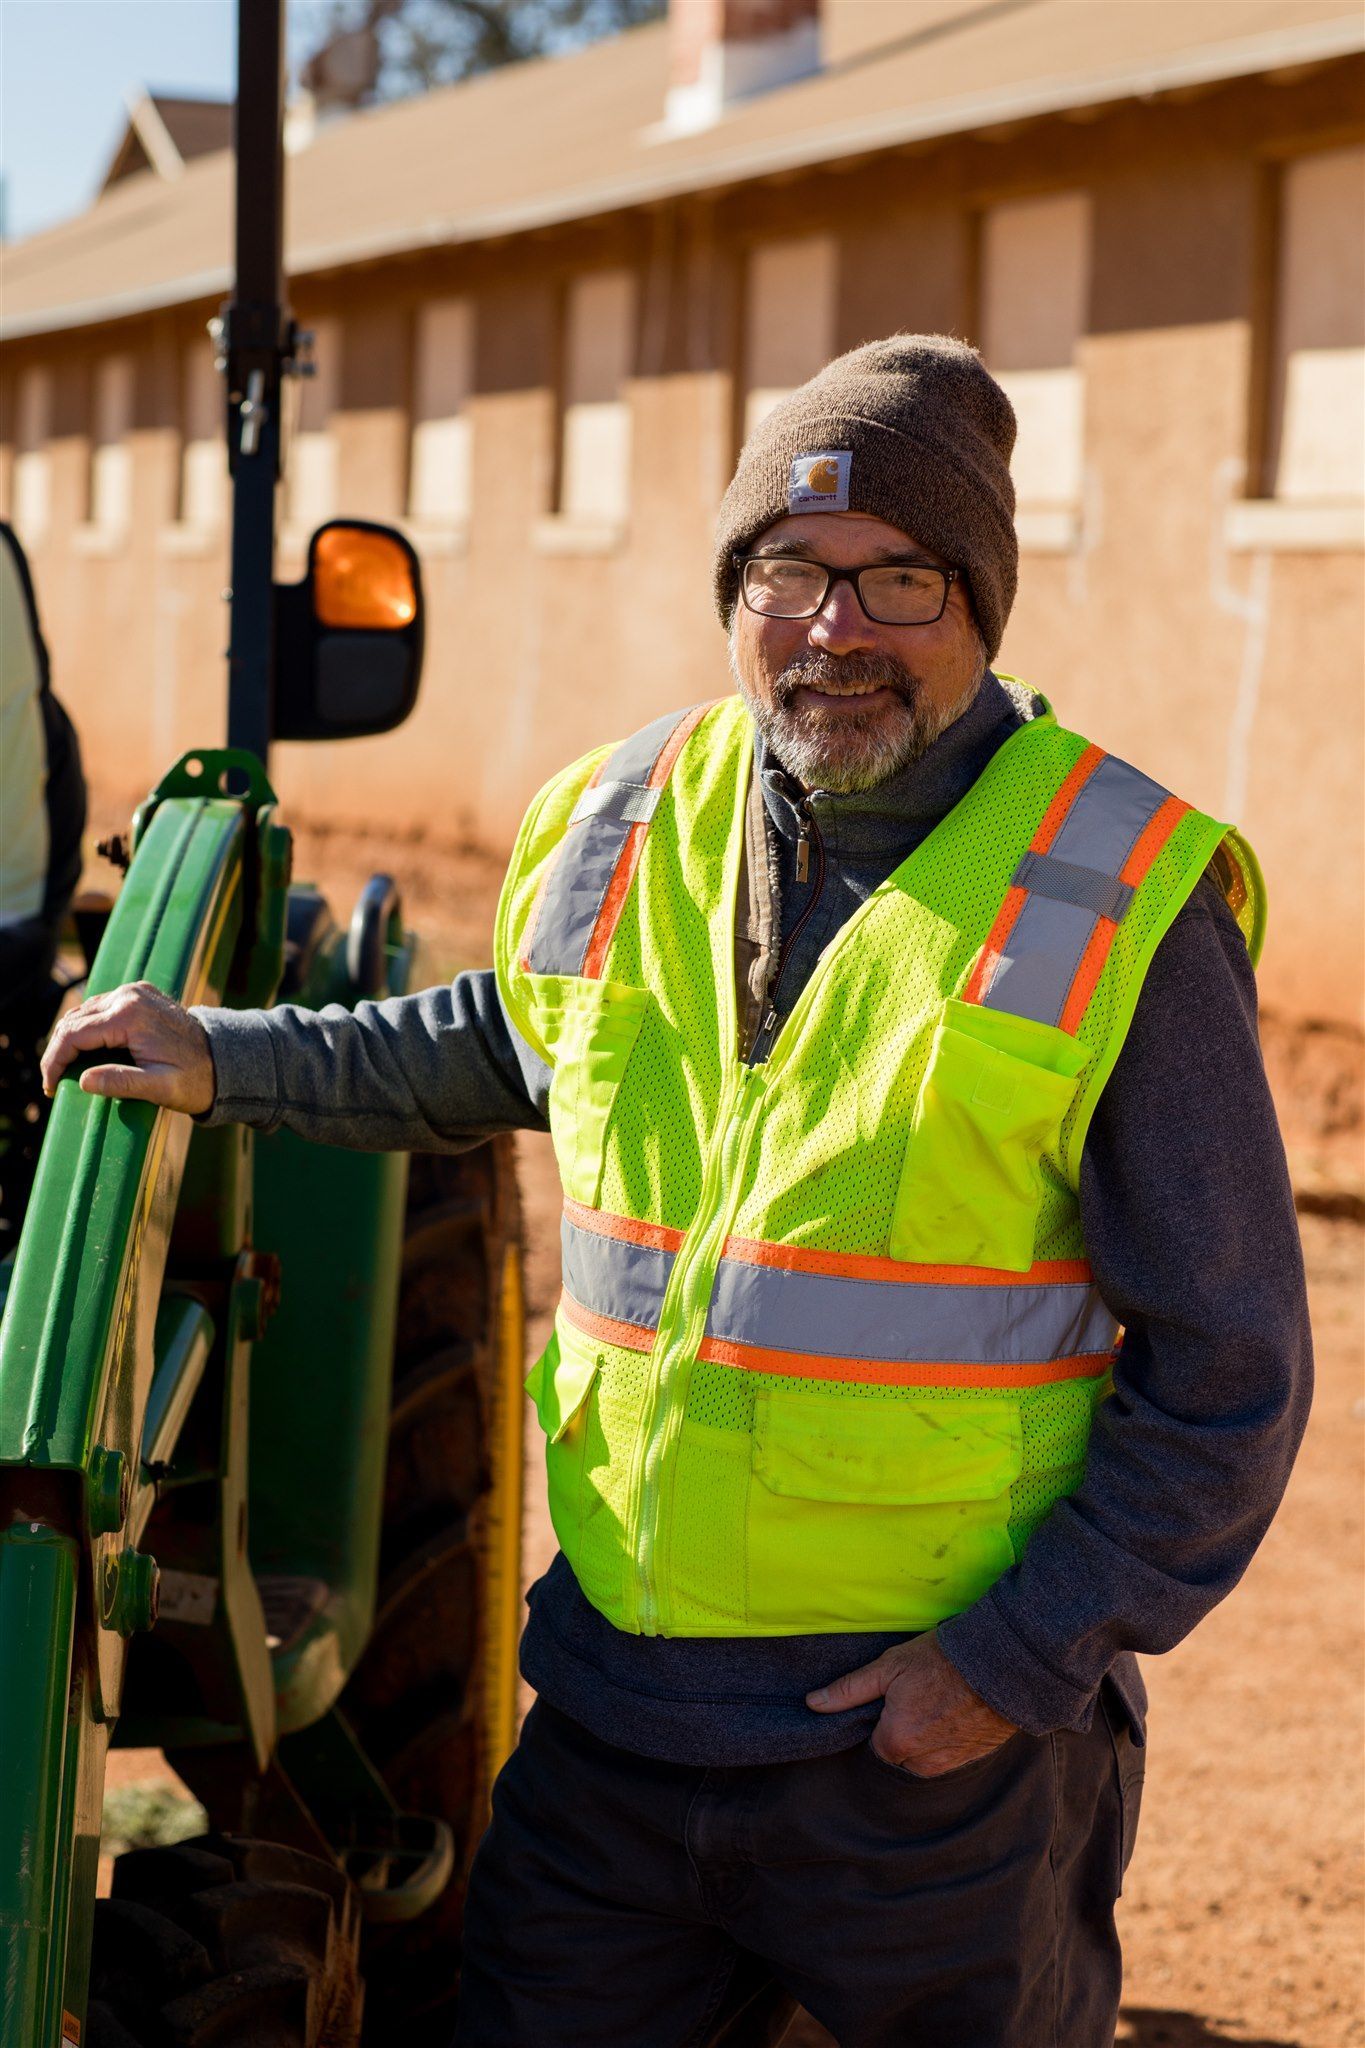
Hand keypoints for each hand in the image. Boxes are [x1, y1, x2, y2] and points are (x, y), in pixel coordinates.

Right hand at [40, 981, 215, 1116]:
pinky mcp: (139, 994)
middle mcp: (129, 995)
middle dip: (58, 1053)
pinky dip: (87, 1029)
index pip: (74, 1034)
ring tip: (65, 1071)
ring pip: (84, 1012)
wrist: (223, 1061)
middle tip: (53, 1083)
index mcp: (130, 1016)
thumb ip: (122, 1083)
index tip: (50, 1088)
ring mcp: (134, 992)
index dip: (55, 1061)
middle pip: (74, 1021)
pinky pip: (100, 1008)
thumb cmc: (194, 1080)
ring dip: (70, 1040)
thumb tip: (83, 1080)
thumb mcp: (160, 1088)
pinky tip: (85, 1053)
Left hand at [806, 1630, 1016, 1776]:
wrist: (1000, 1661)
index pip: (877, 1746)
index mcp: (897, 1741)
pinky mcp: (976, 1757)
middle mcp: (923, 1762)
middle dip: (905, 1732)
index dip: (883, 1722)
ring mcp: (953, 1763)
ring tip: (938, 1702)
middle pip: (902, 1755)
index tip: (893, 1700)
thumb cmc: (941, 1660)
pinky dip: (951, 1739)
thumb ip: (849, 1690)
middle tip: (918, 1697)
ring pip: (927, 1759)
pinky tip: (956, 1711)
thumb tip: (813, 1703)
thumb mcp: (889, 1667)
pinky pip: (952, 1756)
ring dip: (928, 1738)